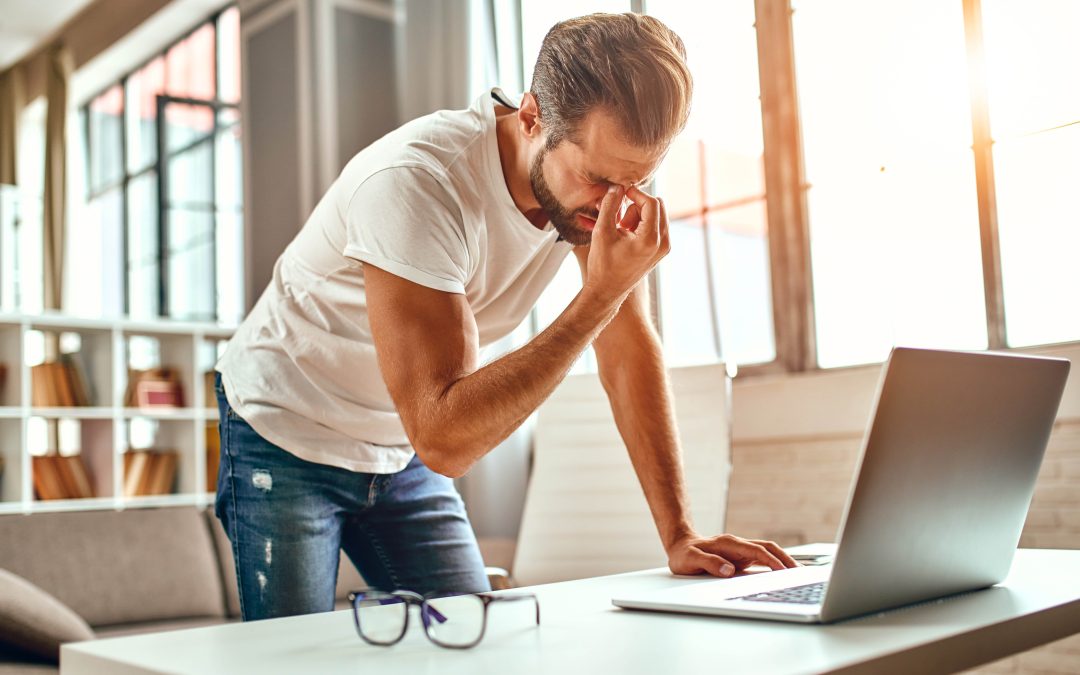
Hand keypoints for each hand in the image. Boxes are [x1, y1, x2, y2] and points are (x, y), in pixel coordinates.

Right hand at [583, 185, 668, 305]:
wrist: (607, 290)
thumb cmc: (603, 264)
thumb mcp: (602, 232)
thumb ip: (610, 205)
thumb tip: (617, 187)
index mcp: (650, 239)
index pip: (651, 203)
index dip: (636, 193)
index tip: (621, 193)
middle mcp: (663, 244)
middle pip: (658, 206)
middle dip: (638, 205)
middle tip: (620, 219)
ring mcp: (664, 248)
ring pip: (657, 215)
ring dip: (639, 215)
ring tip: (622, 231)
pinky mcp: (661, 250)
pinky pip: (656, 226)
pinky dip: (642, 224)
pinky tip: (627, 236)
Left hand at [666, 533, 799, 577]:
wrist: (680, 545)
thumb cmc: (684, 554)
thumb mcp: (690, 560)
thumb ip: (709, 563)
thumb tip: (729, 570)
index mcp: (729, 544)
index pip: (757, 551)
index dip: (772, 561)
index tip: (784, 572)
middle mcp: (738, 545)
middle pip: (768, 548)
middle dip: (786, 559)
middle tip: (801, 573)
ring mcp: (740, 550)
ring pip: (768, 552)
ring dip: (783, 561)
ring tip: (799, 574)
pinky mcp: (741, 557)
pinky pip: (762, 558)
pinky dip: (775, 564)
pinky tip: (783, 573)